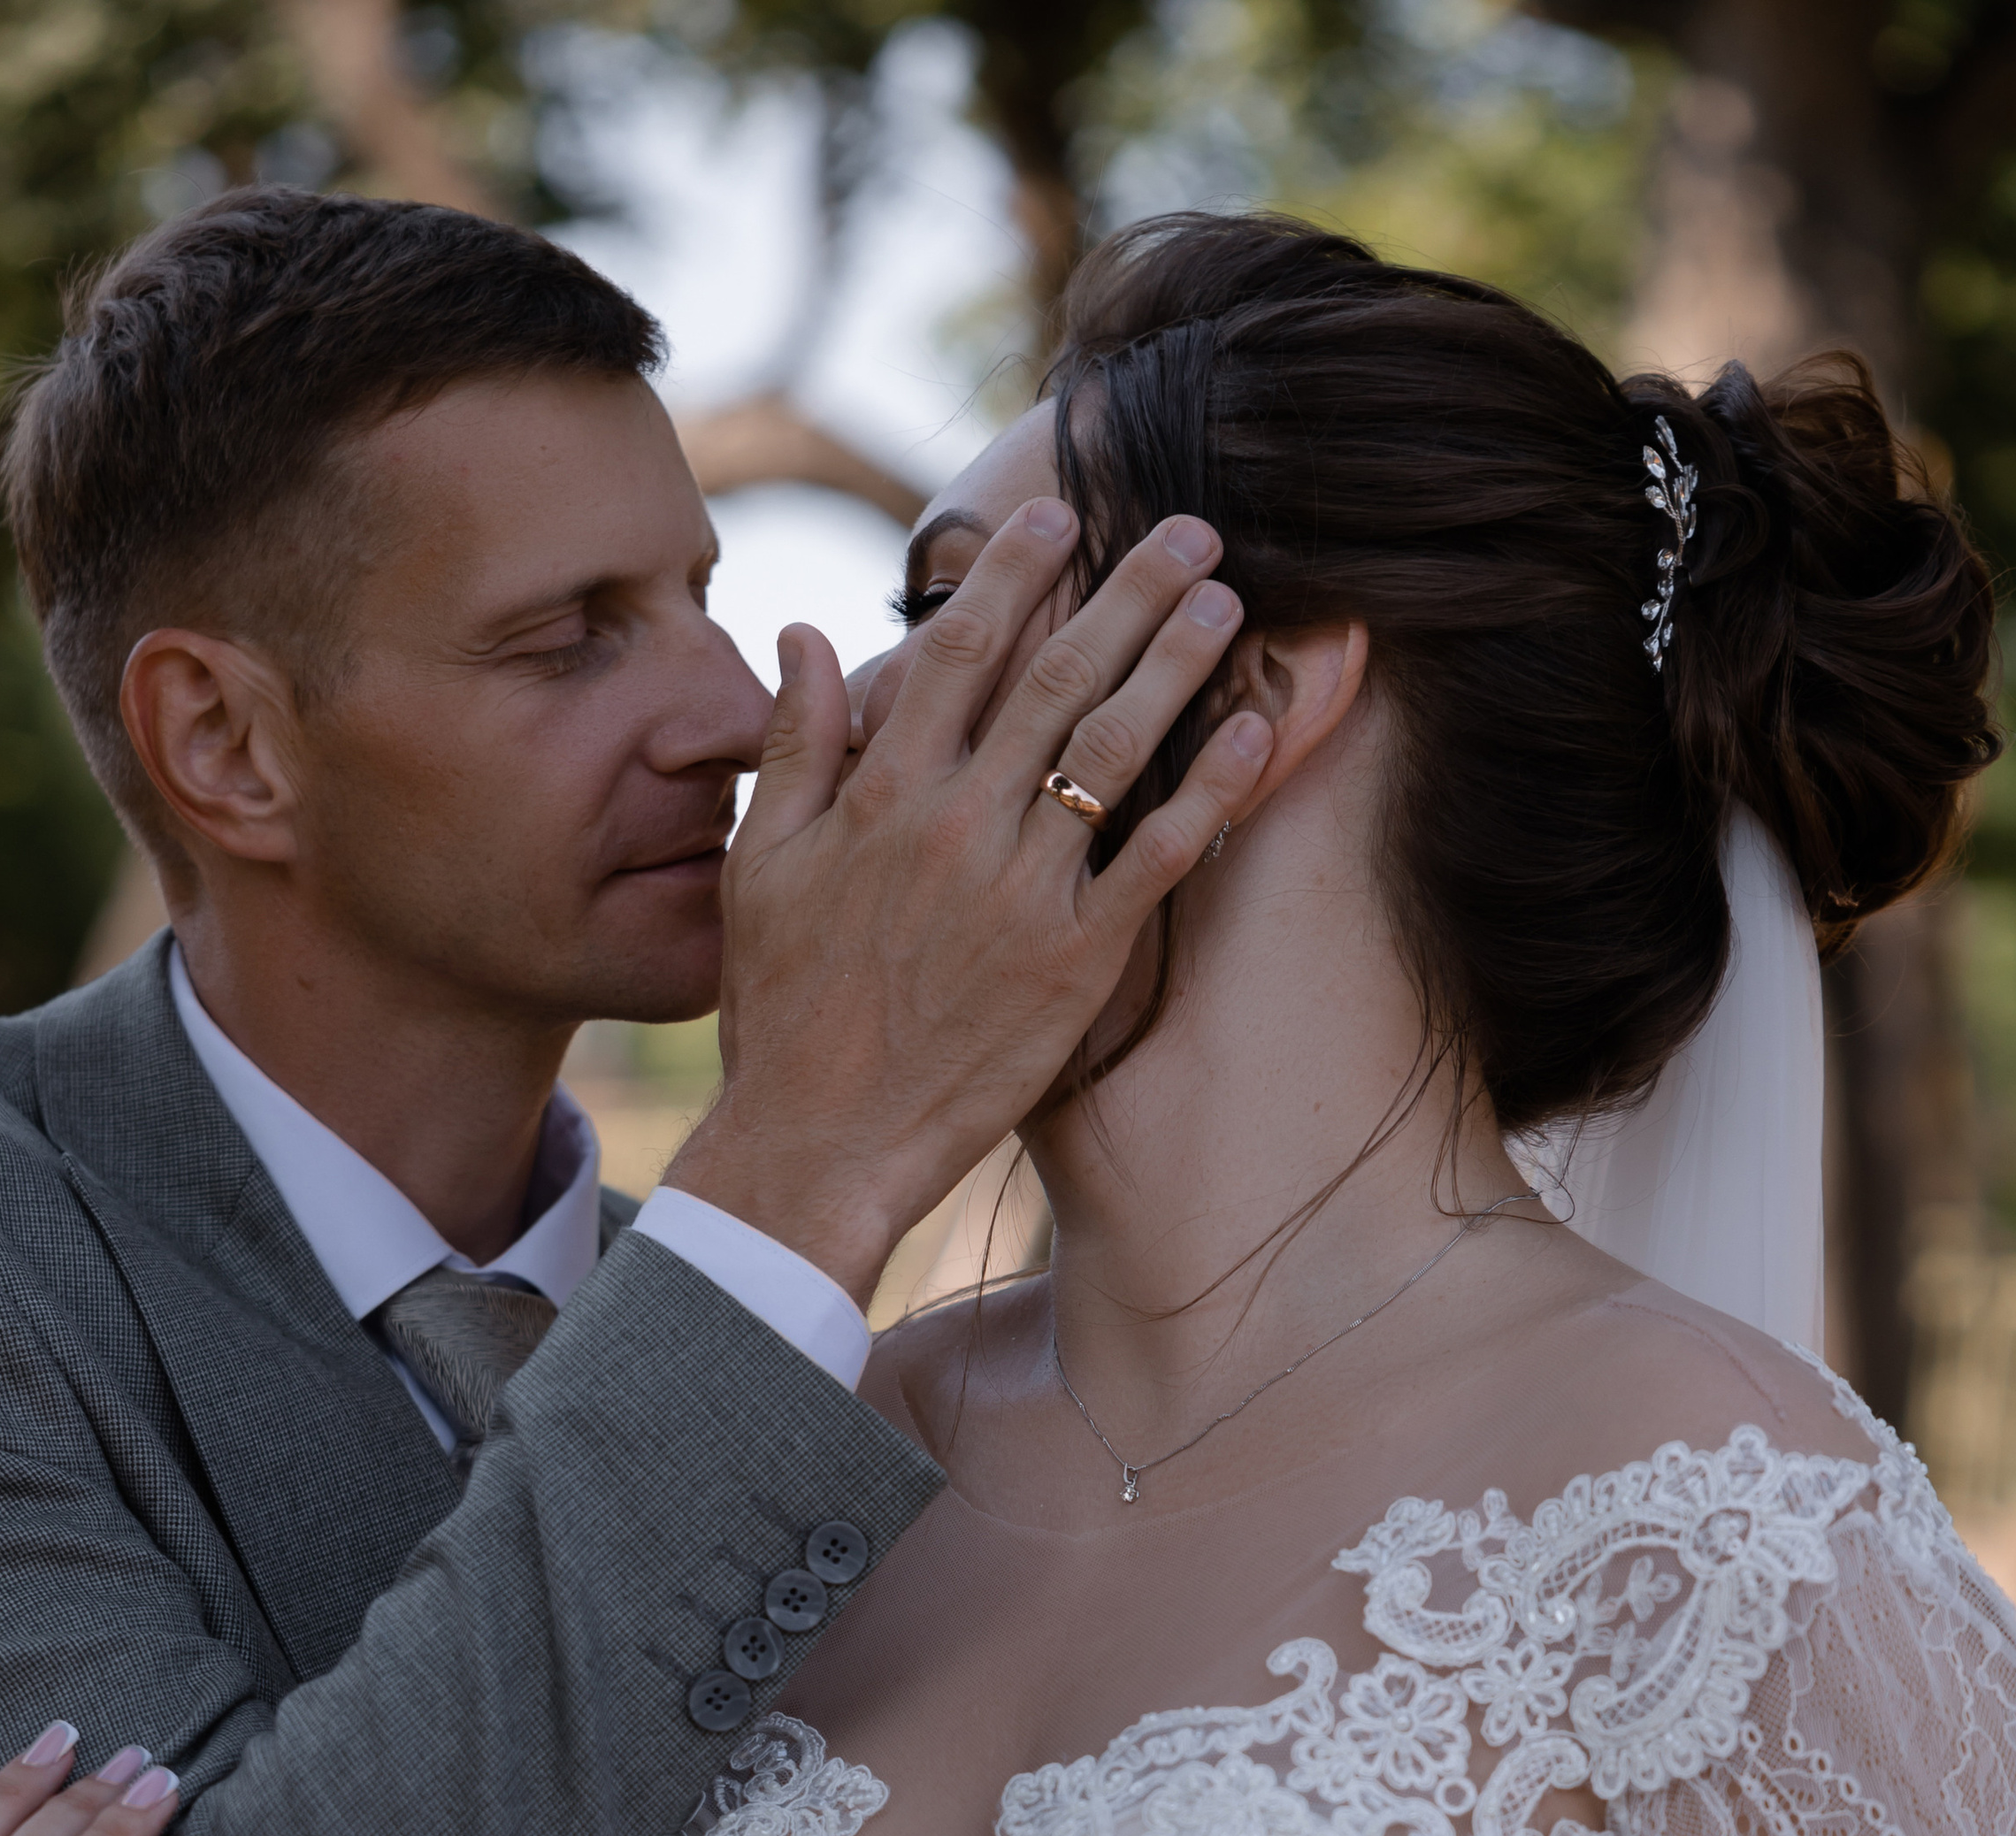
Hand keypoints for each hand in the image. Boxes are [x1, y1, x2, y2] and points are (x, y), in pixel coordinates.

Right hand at [670, 499, 1271, 1305]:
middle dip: (1126, 591)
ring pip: (1111, 749)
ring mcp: (1021, 893)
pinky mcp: (1073, 963)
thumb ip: (798, 744)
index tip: (1057, 513)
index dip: (1014, 571)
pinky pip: (1155, 859)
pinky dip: (1207, 792)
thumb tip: (806, 632)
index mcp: (880, 794)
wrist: (818, 1143)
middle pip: (1056, 677)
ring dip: (1176, 665)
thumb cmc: (783, 1012)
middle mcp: (956, 826)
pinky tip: (1251, 734)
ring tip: (1226, 605)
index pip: (959, 650)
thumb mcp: (764, 868)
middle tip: (1189, 531)